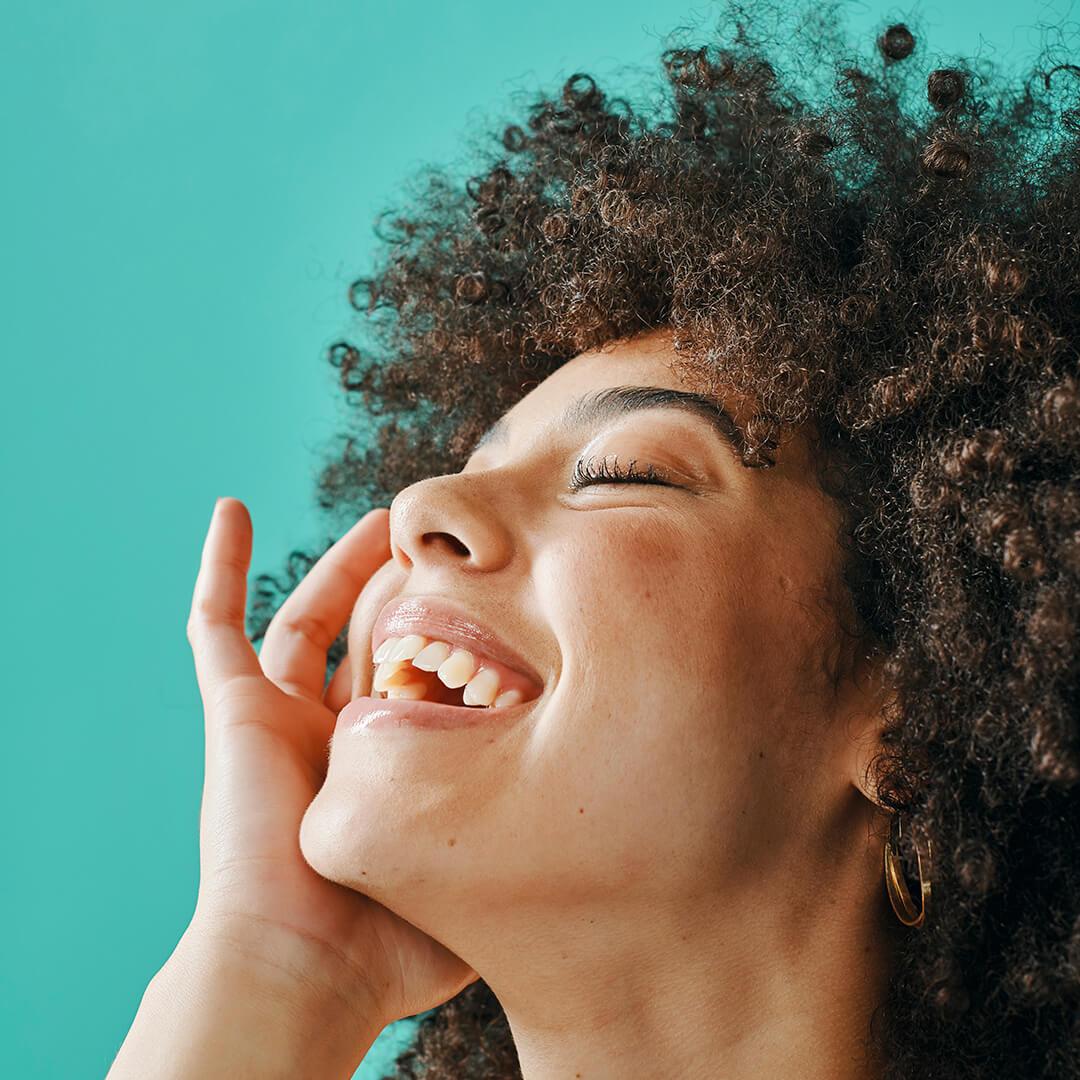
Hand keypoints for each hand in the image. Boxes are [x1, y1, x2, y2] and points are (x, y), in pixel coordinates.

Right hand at [184, 497, 478, 1030]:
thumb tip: (588, 825)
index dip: (451, 637)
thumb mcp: (478, 872)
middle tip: (444, 542)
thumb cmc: (390, 941)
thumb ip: (521, 836)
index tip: (495, 599)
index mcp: (383, 766)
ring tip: (382, 516)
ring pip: (310, 617)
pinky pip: (213, 624)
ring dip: (342, 565)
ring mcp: (279, 716)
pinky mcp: (235, 708)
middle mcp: (330, 735)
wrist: (306, 965)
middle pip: (370, 636)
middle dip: (404, 587)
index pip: (420, 680)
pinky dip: (220, 566)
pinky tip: (231, 511)